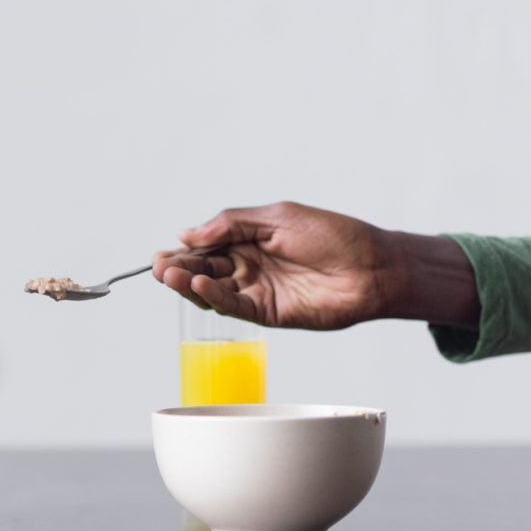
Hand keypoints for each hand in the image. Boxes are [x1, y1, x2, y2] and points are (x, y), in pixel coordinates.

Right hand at [152, 202, 397, 329]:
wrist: (373, 267)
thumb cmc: (334, 235)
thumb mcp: (278, 217)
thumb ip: (232, 224)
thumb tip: (188, 233)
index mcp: (249, 241)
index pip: (206, 247)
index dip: (182, 250)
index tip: (160, 252)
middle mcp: (249, 268)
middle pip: (203, 269)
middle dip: (177, 268)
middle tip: (157, 267)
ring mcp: (257, 291)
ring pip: (212, 289)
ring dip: (188, 283)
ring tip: (169, 274)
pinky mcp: (268, 313)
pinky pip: (234, 306)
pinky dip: (214, 296)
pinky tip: (198, 284)